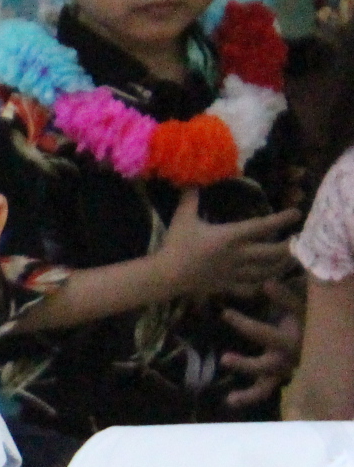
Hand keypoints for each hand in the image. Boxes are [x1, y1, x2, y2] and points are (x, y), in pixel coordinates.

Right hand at [156, 191, 297, 299]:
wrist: (167, 275)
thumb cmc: (176, 245)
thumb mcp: (183, 218)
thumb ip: (190, 198)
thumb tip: (192, 178)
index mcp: (231, 237)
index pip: (263, 226)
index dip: (282, 219)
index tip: (297, 213)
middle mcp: (239, 255)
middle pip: (273, 253)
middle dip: (289, 247)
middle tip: (298, 241)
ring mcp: (236, 273)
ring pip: (267, 272)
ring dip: (282, 266)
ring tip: (291, 260)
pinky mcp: (228, 286)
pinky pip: (251, 287)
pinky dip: (261, 284)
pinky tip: (265, 281)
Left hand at [220, 280, 301, 409]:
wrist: (324, 342)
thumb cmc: (306, 320)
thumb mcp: (300, 307)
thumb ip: (283, 297)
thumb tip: (266, 283)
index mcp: (290, 342)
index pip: (263, 334)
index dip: (243, 324)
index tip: (224, 314)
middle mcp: (285, 361)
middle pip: (264, 366)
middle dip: (245, 364)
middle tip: (224, 359)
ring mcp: (281, 373)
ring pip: (265, 387)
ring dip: (248, 394)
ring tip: (229, 400)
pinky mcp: (277, 379)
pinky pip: (263, 391)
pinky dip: (248, 397)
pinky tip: (230, 401)